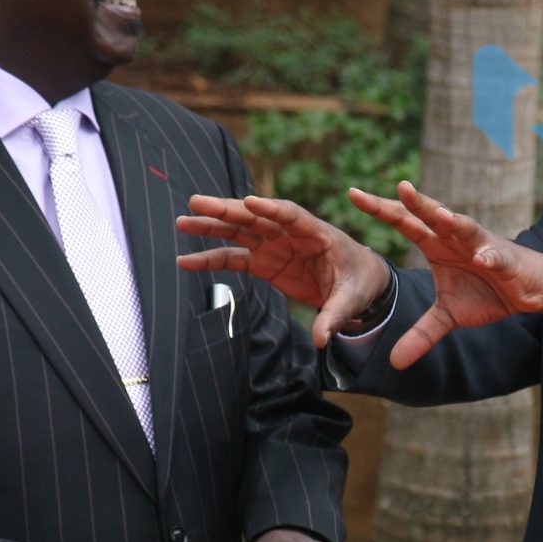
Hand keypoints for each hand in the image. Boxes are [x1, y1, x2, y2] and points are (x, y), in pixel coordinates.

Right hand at [176, 192, 392, 345]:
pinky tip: (187, 261)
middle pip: (255, 217)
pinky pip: (234, 258)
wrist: (359, 282)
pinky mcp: (265, 263)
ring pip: (239, 232)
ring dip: (211, 227)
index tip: (249, 202)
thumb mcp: (352, 299)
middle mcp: (291, 234)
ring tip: (183, 222)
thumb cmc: (359, 282)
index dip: (271, 210)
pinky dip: (211, 259)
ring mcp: (275, 246)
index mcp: (317, 233)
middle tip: (197, 202)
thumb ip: (335, 315)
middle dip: (227, 210)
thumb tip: (322, 339)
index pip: (291, 216)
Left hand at [346, 181, 542, 369]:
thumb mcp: (448, 317)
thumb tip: (395, 363)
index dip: (380, 210)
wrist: (531, 289)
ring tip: (439, 214)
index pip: (405, 222)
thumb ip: (421, 334)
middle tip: (397, 187)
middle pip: (430, 216)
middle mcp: (456, 238)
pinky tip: (483, 259)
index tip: (352, 194)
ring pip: (465, 229)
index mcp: (437, 244)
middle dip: (413, 203)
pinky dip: (491, 258)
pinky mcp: (507, 261)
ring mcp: (483, 246)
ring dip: (453, 221)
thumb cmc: (487, 292)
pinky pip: (497, 258)